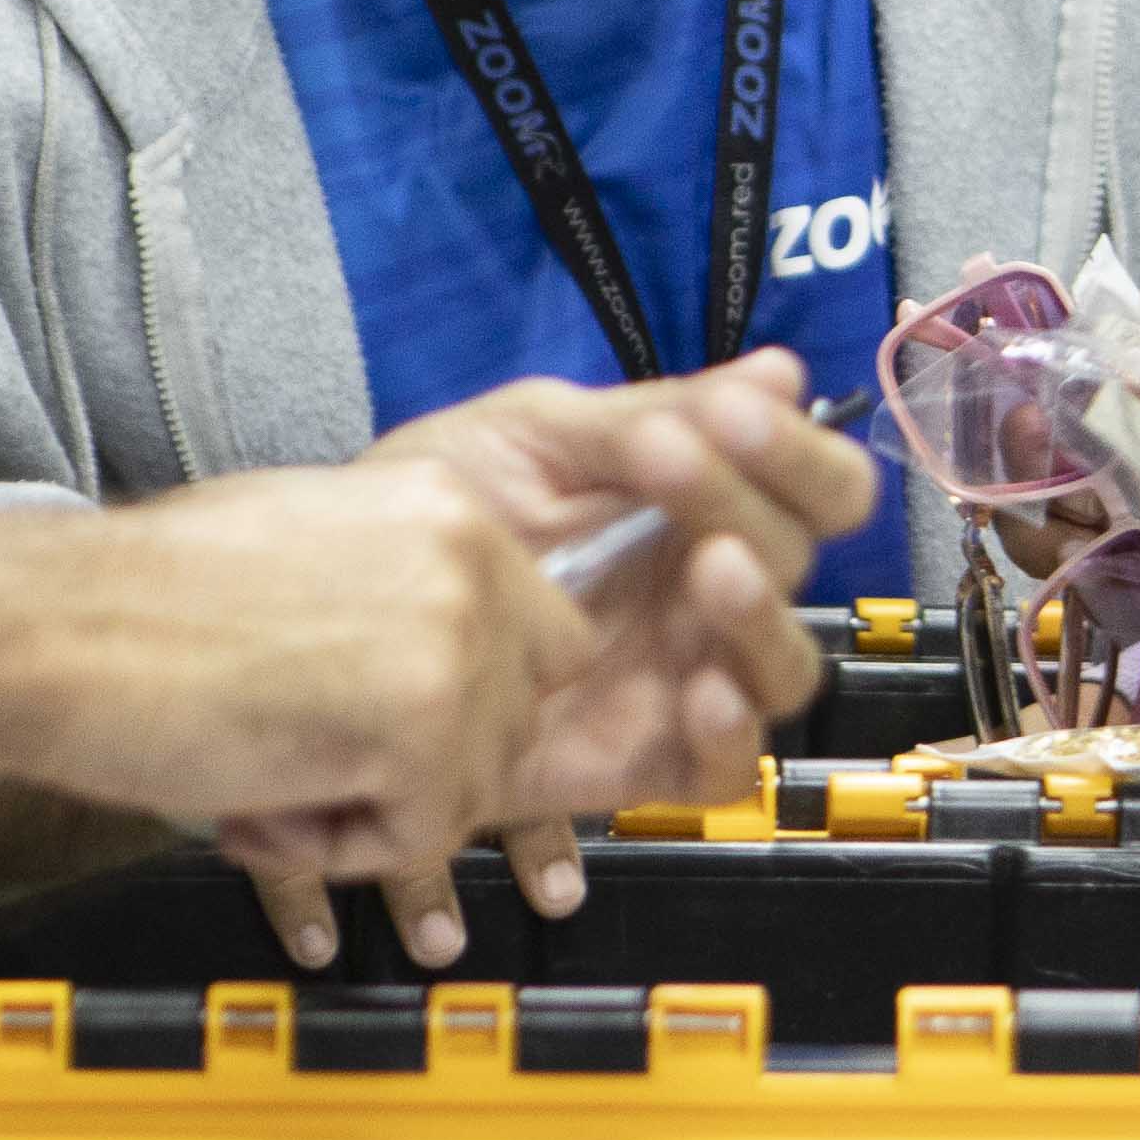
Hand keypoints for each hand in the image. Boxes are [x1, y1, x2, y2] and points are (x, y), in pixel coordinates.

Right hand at [27, 397, 831, 976]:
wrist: (47, 629)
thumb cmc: (145, 599)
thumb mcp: (315, 545)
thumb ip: (405, 588)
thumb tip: (456, 661)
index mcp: (450, 503)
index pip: (542, 637)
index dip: (466, 700)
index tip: (375, 718)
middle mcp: (473, 560)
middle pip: (519, 721)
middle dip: (428, 765)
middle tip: (308, 758)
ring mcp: (456, 643)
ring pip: (474, 788)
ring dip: (374, 812)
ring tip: (264, 779)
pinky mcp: (420, 729)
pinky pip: (419, 839)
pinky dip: (337, 852)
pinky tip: (257, 805)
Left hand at [353, 361, 856, 942]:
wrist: (330, 608)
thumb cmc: (435, 515)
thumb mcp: (536, 438)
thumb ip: (654, 410)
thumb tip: (782, 372)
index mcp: (701, 509)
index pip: (809, 485)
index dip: (795, 450)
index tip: (732, 412)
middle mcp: (706, 594)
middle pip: (799, 559)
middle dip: (748, 497)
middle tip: (672, 457)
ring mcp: (681, 677)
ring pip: (783, 666)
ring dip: (762, 614)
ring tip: (712, 567)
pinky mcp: (642, 761)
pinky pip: (723, 767)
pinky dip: (730, 731)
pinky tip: (701, 689)